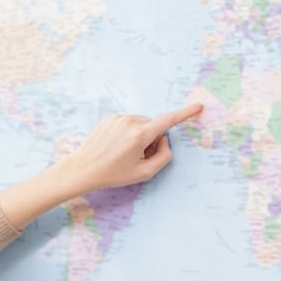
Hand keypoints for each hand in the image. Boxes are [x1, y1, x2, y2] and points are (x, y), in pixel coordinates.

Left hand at [63, 103, 203, 192]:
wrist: (83, 169)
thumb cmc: (113, 174)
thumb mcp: (144, 173)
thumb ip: (163, 157)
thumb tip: (165, 141)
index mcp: (139, 135)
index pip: (168, 121)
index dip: (185, 114)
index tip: (198, 106)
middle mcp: (130, 122)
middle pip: (154, 126)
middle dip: (153, 139)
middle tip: (139, 157)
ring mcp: (118, 118)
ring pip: (141, 124)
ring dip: (140, 136)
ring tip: (125, 153)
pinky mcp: (110, 118)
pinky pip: (128, 123)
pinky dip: (128, 133)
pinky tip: (117, 146)